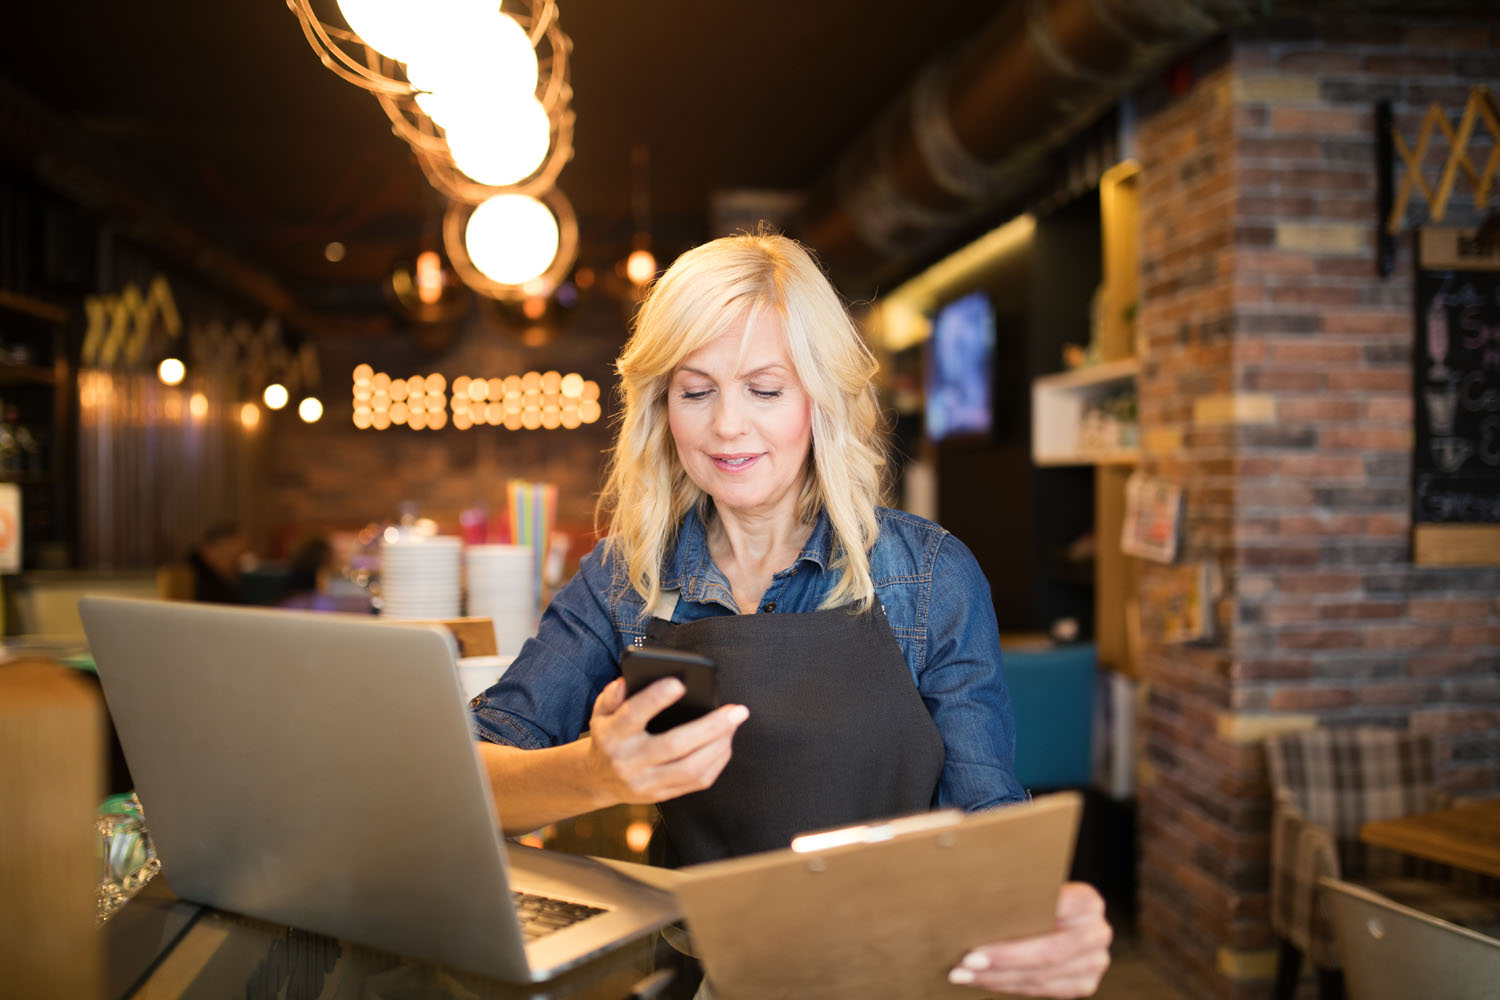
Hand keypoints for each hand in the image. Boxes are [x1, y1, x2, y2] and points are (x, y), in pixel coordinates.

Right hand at [586, 677, 748, 803]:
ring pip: (691, 768)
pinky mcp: (660, 796)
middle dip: (710, 727)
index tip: (680, 683)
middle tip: (737, 710)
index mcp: (612, 735)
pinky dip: (716, 762)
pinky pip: (696, 783)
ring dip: (719, 746)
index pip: (633, 715)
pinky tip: (725, 743)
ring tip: (734, 724)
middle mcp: (628, 761)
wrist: (598, 780)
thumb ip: (612, 695)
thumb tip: (626, 681)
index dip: (655, 699)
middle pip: (674, 745)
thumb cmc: (609, 735)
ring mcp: (645, 783)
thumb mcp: (601, 711)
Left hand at [946, 882, 1111, 996]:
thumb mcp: (1030, 881)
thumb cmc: (1032, 892)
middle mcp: (1097, 933)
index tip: (981, 930)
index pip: (1056, 911)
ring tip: (962, 973)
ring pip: (1040, 976)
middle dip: (1002, 959)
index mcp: (1089, 902)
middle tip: (966, 960)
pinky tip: (982, 980)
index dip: (1020, 922)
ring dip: (996, 978)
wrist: (1052, 910)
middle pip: (1048, 952)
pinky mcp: (1083, 982)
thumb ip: (1015, 889)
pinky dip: (1007, 985)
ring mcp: (1094, 962)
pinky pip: (1041, 990)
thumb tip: (972, 893)